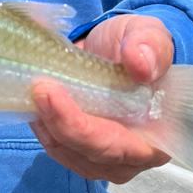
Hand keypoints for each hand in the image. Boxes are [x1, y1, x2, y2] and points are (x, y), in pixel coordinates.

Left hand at [30, 14, 173, 183]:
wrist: (121, 48)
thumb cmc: (141, 45)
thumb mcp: (150, 34)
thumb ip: (151, 46)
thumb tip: (140, 65)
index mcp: (160, 135)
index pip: (121, 147)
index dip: (84, 130)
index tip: (52, 94)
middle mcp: (135, 156)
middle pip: (91, 157)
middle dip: (59, 125)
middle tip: (37, 88)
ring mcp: (109, 158)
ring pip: (71, 156)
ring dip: (47, 129)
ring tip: (32, 94)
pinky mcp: (87, 151)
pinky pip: (62, 150)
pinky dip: (44, 130)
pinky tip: (33, 106)